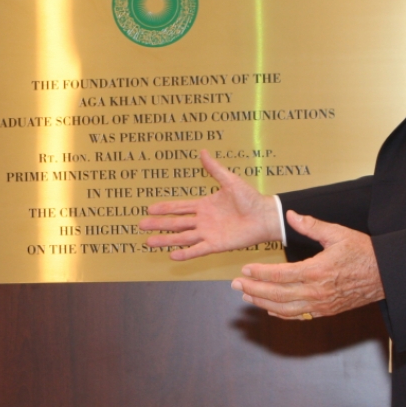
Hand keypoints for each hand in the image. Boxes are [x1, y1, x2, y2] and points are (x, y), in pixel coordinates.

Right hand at [139, 149, 280, 259]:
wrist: (265, 216)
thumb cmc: (250, 198)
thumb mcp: (230, 181)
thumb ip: (214, 169)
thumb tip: (203, 152)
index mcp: (204, 205)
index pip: (179, 207)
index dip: (164, 208)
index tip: (149, 209)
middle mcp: (203, 221)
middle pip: (175, 223)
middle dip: (158, 224)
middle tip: (141, 225)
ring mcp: (208, 233)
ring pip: (182, 237)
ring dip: (166, 240)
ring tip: (149, 241)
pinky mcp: (217, 245)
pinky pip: (198, 249)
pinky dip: (186, 253)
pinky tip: (172, 254)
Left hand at [231, 210, 383, 319]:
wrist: (387, 275)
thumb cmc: (363, 252)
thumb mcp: (337, 233)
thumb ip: (311, 225)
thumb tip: (289, 214)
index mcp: (317, 271)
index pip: (279, 274)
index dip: (259, 273)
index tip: (245, 269)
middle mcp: (316, 291)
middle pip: (277, 294)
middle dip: (253, 289)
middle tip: (236, 284)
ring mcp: (321, 304)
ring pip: (285, 308)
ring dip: (263, 303)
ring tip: (246, 296)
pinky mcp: (326, 311)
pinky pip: (299, 316)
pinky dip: (281, 314)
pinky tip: (269, 308)